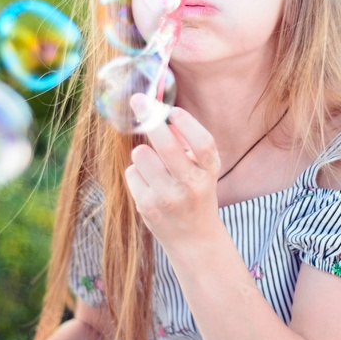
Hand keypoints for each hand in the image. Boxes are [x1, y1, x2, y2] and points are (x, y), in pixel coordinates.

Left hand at [124, 94, 222, 249]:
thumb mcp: (201, 169)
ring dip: (143, 152)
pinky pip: (132, 173)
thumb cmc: (196, 192)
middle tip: (137, 100)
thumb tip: (159, 115)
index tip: (173, 111)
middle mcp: (191, 185)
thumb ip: (185, 142)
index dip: (187, 124)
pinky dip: (137, 173)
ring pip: (141, 155)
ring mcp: (168, 198)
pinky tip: (148, 184)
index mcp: (208, 171)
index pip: (202, 144)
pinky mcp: (147, 207)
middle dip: (149, 118)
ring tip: (152, 163)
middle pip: (167, 146)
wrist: (193, 238)